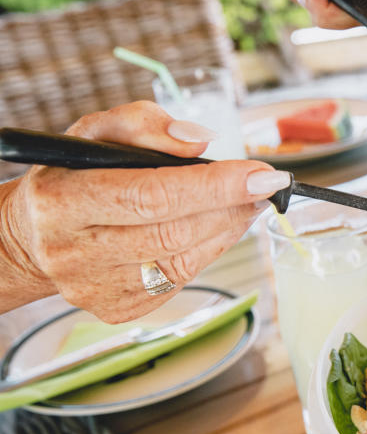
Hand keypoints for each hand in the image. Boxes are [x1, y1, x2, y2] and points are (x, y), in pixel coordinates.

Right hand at [0, 101, 290, 321]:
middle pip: (174, 232)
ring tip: (247, 203)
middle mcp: (74, 251)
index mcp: (63, 200)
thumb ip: (144, 124)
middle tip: (263, 186)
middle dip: (230, 206)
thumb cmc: (75, 174)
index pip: (152, 194)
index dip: (215, 185)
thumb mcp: (97, 133)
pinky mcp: (117, 309)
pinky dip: (208, 252)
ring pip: (183, 261)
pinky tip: (216, 228)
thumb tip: (199, 140)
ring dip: (227, 229)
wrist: (35, 236)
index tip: (263, 175)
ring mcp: (95, 287)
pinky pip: (180, 280)